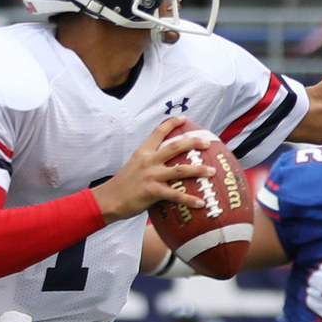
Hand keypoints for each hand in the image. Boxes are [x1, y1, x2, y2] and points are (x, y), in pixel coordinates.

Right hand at [93, 120, 211, 221]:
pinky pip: (176, 195)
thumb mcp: (134, 166)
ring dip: (199, 170)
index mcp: (143, 152)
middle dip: (193, 142)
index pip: (158, 132)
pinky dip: (190, 199)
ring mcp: (151, 175)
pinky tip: (201, 203)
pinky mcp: (153, 192)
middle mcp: (149, 161)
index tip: (184, 118)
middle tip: (207, 143)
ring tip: (212, 171)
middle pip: (175, 147)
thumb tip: (165, 162)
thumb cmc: (123, 185)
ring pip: (180, 170)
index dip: (172, 123)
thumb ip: (149, 161)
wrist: (108, 199)